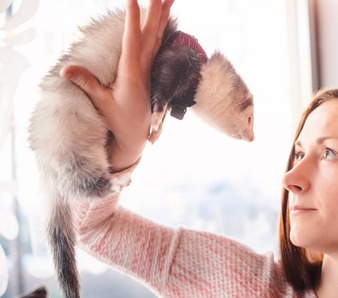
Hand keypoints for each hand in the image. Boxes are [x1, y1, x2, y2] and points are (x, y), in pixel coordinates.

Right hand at [60, 0, 173, 171]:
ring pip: (157, 38)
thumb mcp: (101, 102)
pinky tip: (163, 22)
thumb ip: (87, 83)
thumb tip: (65, 69)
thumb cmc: (120, 121)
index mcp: (132, 72)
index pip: (133, 39)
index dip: (133, 18)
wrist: (137, 137)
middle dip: (155, 11)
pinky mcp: (149, 73)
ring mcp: (148, 69)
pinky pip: (157, 46)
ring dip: (162, 17)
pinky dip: (161, 31)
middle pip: (151, 34)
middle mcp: (143, 68)